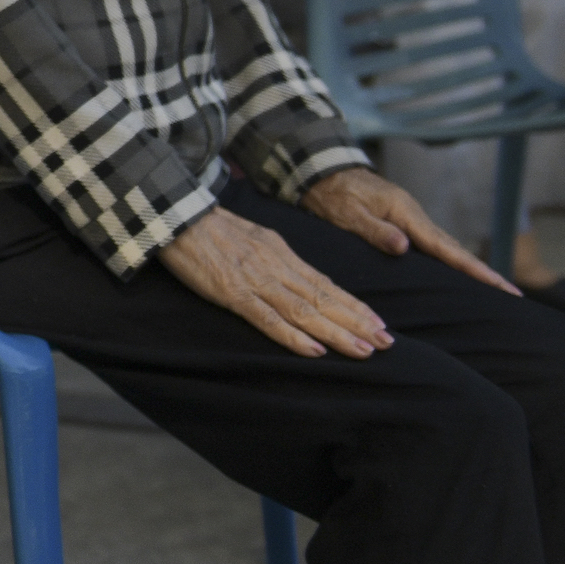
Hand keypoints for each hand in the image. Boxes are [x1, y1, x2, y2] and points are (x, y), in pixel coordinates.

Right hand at [159, 205, 388, 356]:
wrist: (177, 213)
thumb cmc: (210, 227)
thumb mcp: (253, 237)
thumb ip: (276, 258)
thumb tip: (300, 277)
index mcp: (282, 254)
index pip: (326, 285)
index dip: (355, 306)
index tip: (380, 323)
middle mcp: (276, 268)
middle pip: (324, 299)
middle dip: (357, 323)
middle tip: (387, 343)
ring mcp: (256, 281)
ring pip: (305, 311)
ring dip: (337, 332)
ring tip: (364, 350)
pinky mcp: (232, 293)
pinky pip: (267, 318)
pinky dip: (293, 335)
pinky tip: (314, 349)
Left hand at [302, 166, 520, 294]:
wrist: (325, 174)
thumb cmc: (334, 194)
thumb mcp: (349, 214)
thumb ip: (375, 230)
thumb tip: (404, 247)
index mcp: (406, 214)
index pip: (446, 248)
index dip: (474, 269)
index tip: (502, 285)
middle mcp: (415, 218)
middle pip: (455, 250)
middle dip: (483, 272)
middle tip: (511, 295)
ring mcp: (411, 221)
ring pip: (446, 249)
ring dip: (468, 268)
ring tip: (494, 290)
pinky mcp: (403, 225)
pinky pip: (432, 248)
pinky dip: (449, 261)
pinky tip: (456, 276)